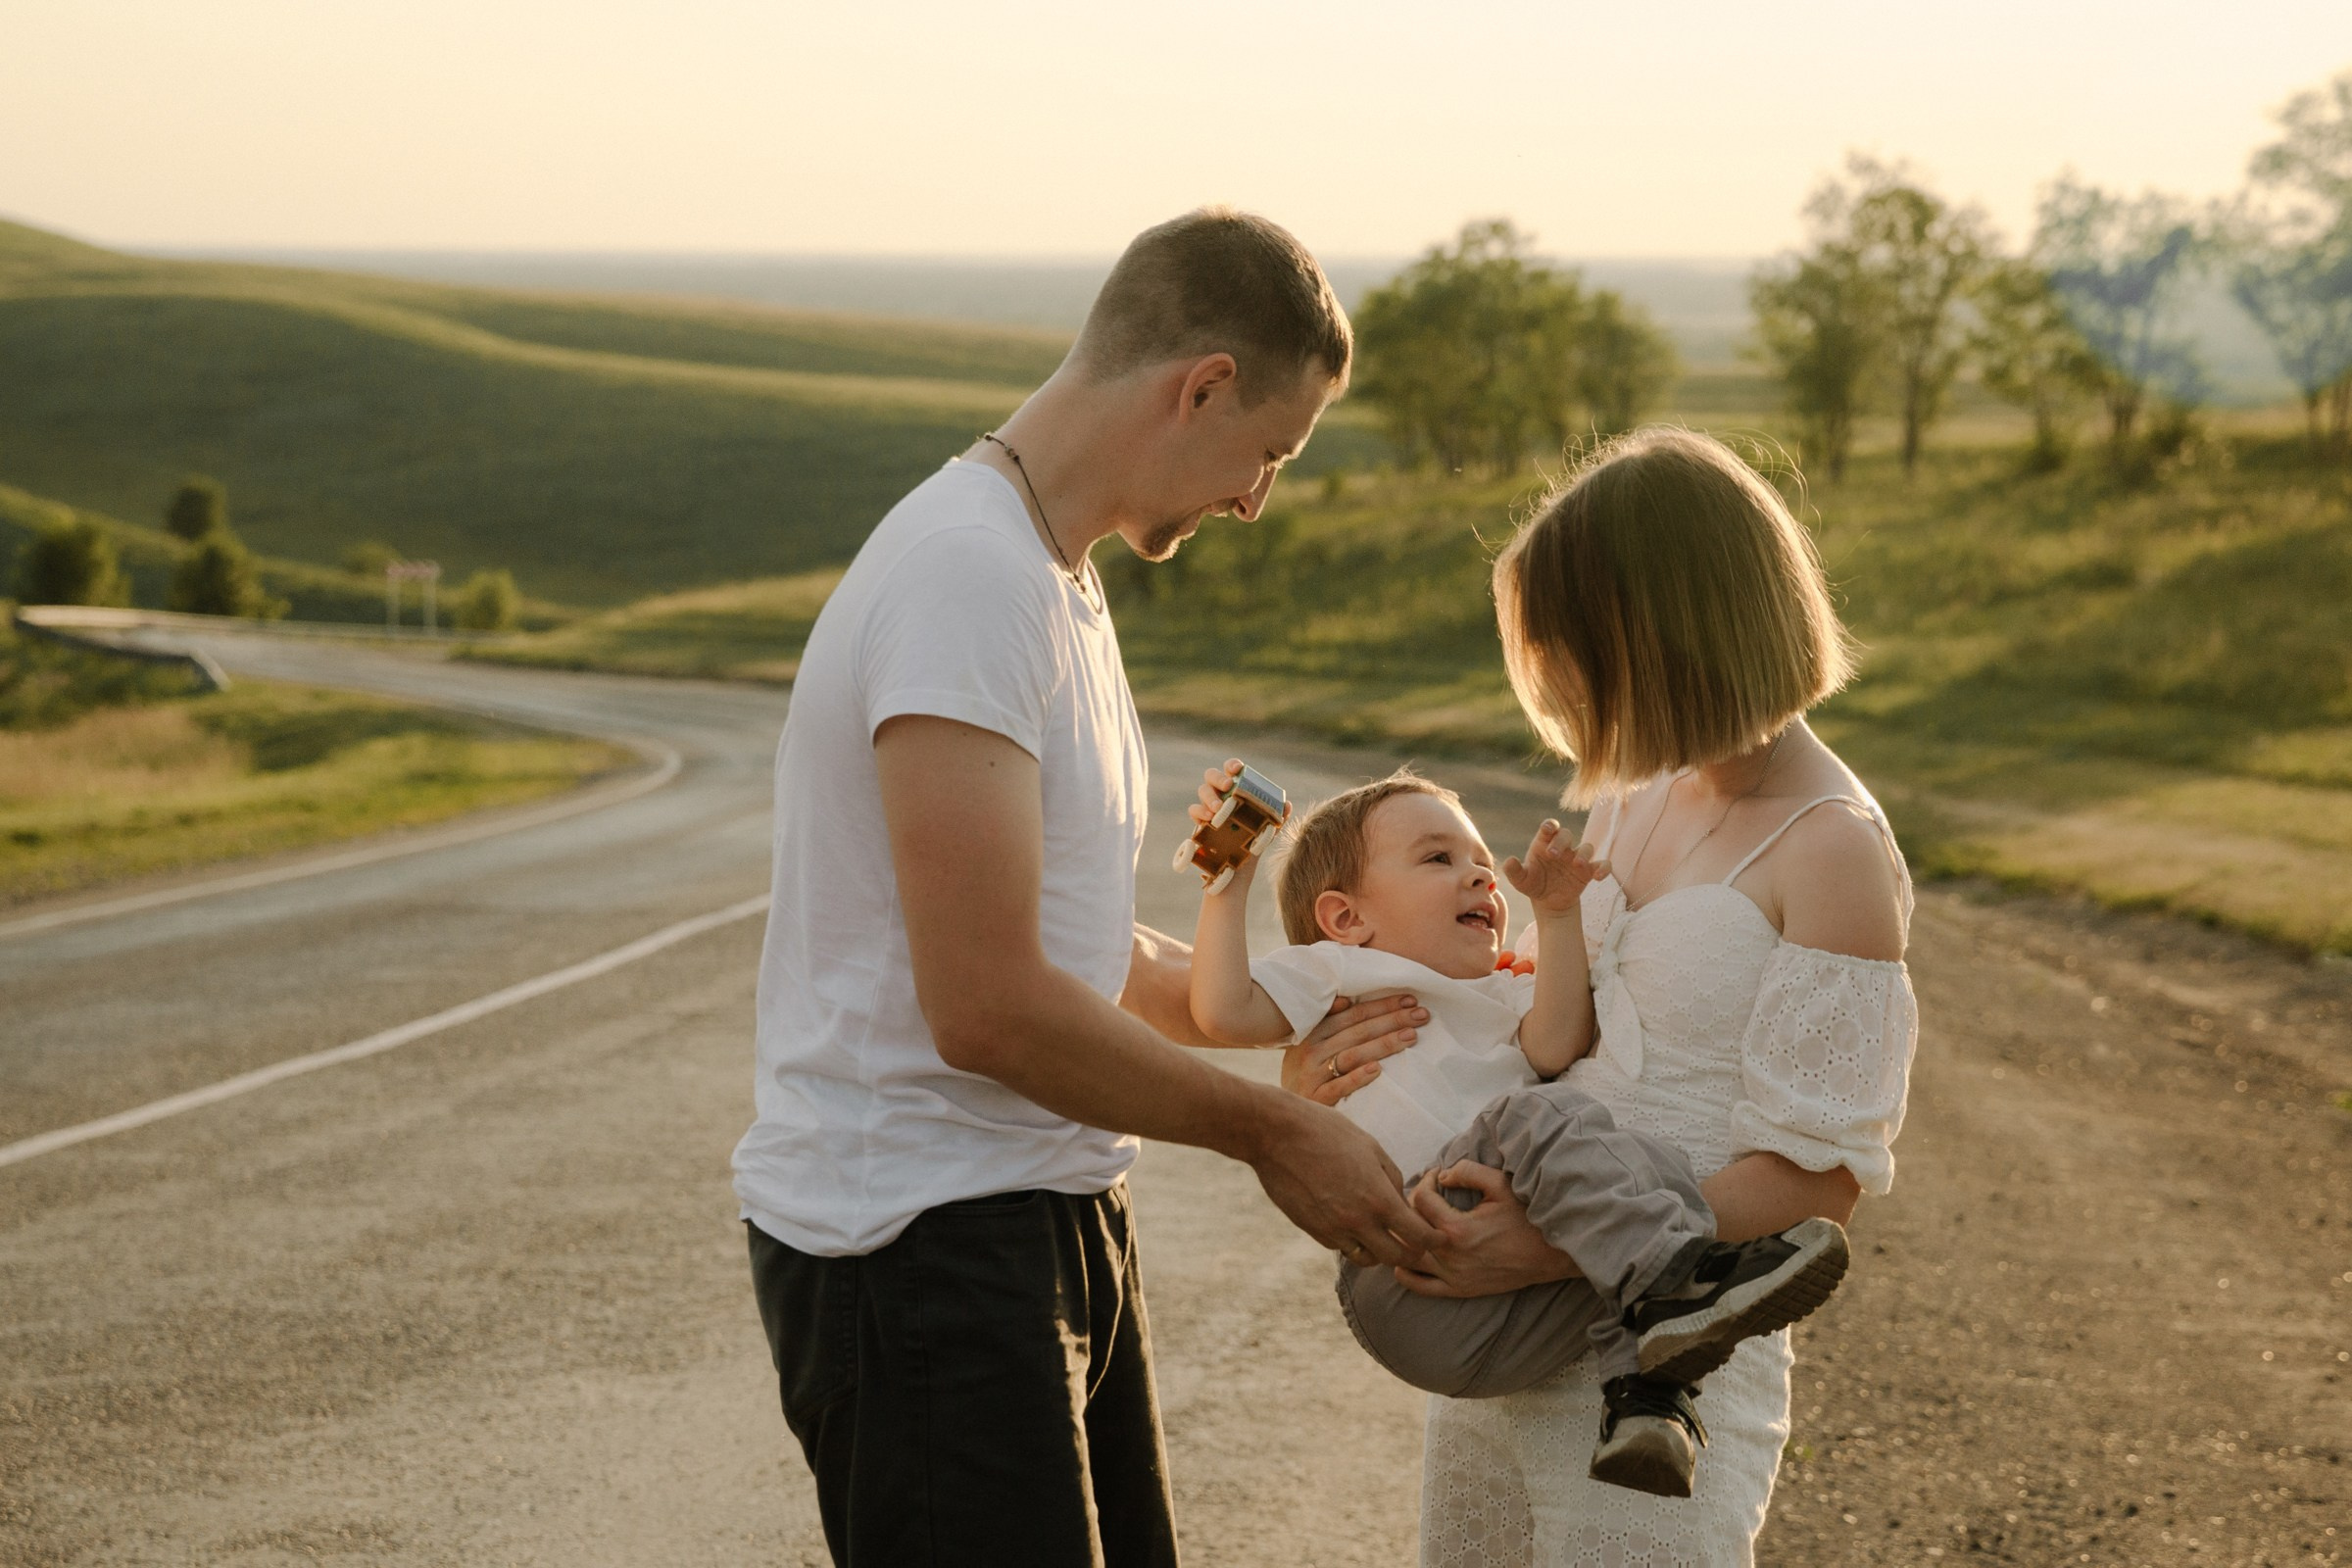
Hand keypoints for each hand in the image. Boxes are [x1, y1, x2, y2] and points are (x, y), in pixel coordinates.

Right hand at [1187, 759, 1290, 840]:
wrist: (1241, 862)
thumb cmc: (1255, 838)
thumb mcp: (1269, 828)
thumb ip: (1278, 816)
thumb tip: (1287, 805)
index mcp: (1237, 788)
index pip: (1232, 769)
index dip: (1232, 765)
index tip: (1237, 770)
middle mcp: (1221, 792)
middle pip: (1212, 775)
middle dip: (1219, 778)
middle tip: (1228, 787)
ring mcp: (1208, 805)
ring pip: (1203, 790)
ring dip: (1209, 797)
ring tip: (1218, 809)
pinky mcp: (1200, 820)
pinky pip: (1194, 811)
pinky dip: (1199, 812)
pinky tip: (1208, 819)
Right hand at [1250, 1094, 1440, 1267]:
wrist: (1275, 1134)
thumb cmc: (1326, 1131)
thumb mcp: (1370, 1147)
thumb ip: (1392, 1178)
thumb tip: (1402, 1202)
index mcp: (1378, 1198)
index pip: (1418, 1236)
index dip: (1434, 1239)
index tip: (1439, 1236)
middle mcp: (1357, 1221)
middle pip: (1396, 1257)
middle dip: (1411, 1252)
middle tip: (1415, 1242)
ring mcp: (1332, 1229)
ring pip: (1366, 1258)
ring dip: (1380, 1250)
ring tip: (1383, 1234)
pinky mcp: (1312, 1230)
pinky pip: (1341, 1247)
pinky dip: (1352, 1242)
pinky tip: (1353, 1224)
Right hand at [1281, 993, 1426, 1104]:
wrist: (1282, 1112)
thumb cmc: (1304, 1073)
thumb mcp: (1308, 1045)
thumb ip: (1327, 1023)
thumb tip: (1345, 999)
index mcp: (1314, 1032)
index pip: (1354, 1014)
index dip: (1382, 1005)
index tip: (1410, 1000)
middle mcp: (1312, 1050)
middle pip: (1358, 1031)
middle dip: (1392, 1020)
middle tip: (1421, 1015)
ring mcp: (1313, 1075)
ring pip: (1353, 1055)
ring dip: (1384, 1044)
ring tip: (1411, 1037)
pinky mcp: (1316, 1100)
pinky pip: (1339, 1086)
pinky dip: (1358, 1077)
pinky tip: (1378, 1070)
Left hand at [1392, 1161, 1581, 1297]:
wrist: (1551, 1254)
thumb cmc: (1527, 1217)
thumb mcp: (1500, 1185)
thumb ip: (1467, 1171)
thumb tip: (1441, 1175)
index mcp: (1457, 1228)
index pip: (1420, 1200)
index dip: (1424, 1181)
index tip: (1434, 1176)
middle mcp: (1450, 1256)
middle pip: (1409, 1227)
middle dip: (1411, 1206)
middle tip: (1424, 1195)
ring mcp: (1453, 1276)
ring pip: (1410, 1258)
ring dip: (1405, 1238)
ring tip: (1412, 1223)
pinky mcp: (1460, 1290)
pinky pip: (1422, 1287)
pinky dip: (1407, 1275)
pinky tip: (1401, 1263)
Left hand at [1501, 820, 1607, 920]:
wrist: (1549, 902)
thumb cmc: (1533, 884)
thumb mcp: (1521, 881)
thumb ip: (1514, 871)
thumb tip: (1509, 861)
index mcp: (1544, 844)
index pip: (1549, 828)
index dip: (1550, 825)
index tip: (1548, 828)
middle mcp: (1562, 847)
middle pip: (1566, 834)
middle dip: (1561, 841)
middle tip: (1552, 854)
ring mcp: (1577, 858)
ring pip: (1587, 848)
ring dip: (1584, 854)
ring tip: (1577, 864)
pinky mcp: (1589, 871)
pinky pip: (1603, 864)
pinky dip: (1604, 868)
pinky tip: (1598, 876)